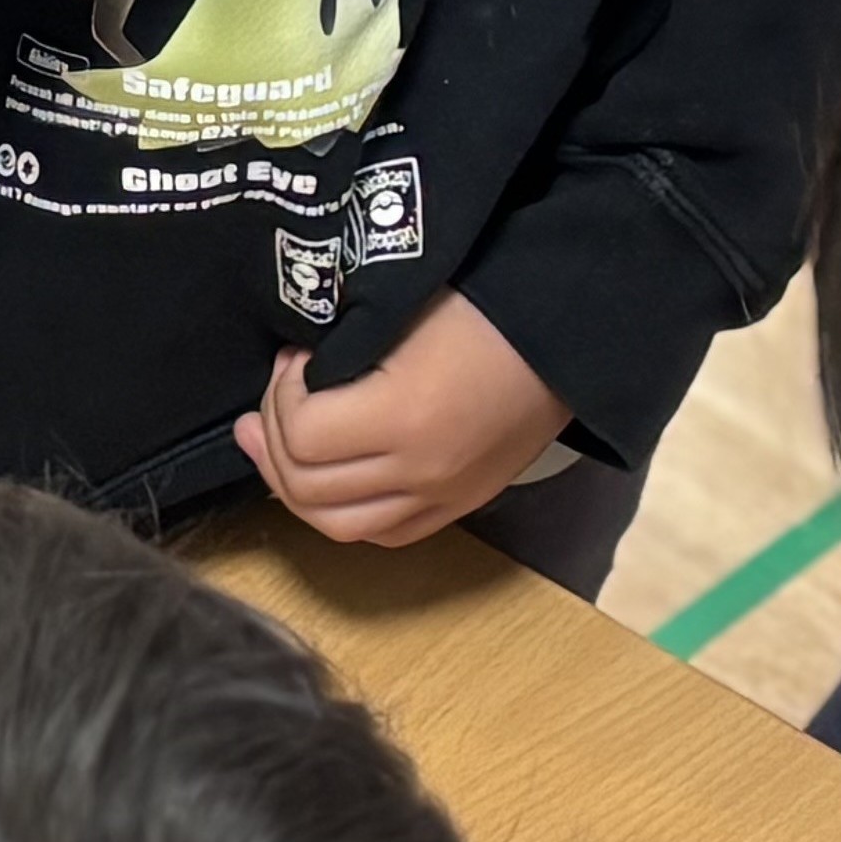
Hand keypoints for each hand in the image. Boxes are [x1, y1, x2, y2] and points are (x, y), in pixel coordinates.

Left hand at [233, 291, 567, 546]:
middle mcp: (420, 472)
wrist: (567, 338)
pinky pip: (382, 533)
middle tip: (273, 398)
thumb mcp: (401, 312)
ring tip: (277, 444)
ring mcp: (442, 498)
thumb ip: (340, 350)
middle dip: (274, 439)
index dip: (280, 395)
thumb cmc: (483, 308)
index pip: (303, 435)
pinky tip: (327, 478)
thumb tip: (291, 370)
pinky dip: (342, 511)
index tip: (293, 358)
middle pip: (308, 489)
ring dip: (295, 486)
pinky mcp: (459, 506)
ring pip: (337, 525)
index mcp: (405, 418)